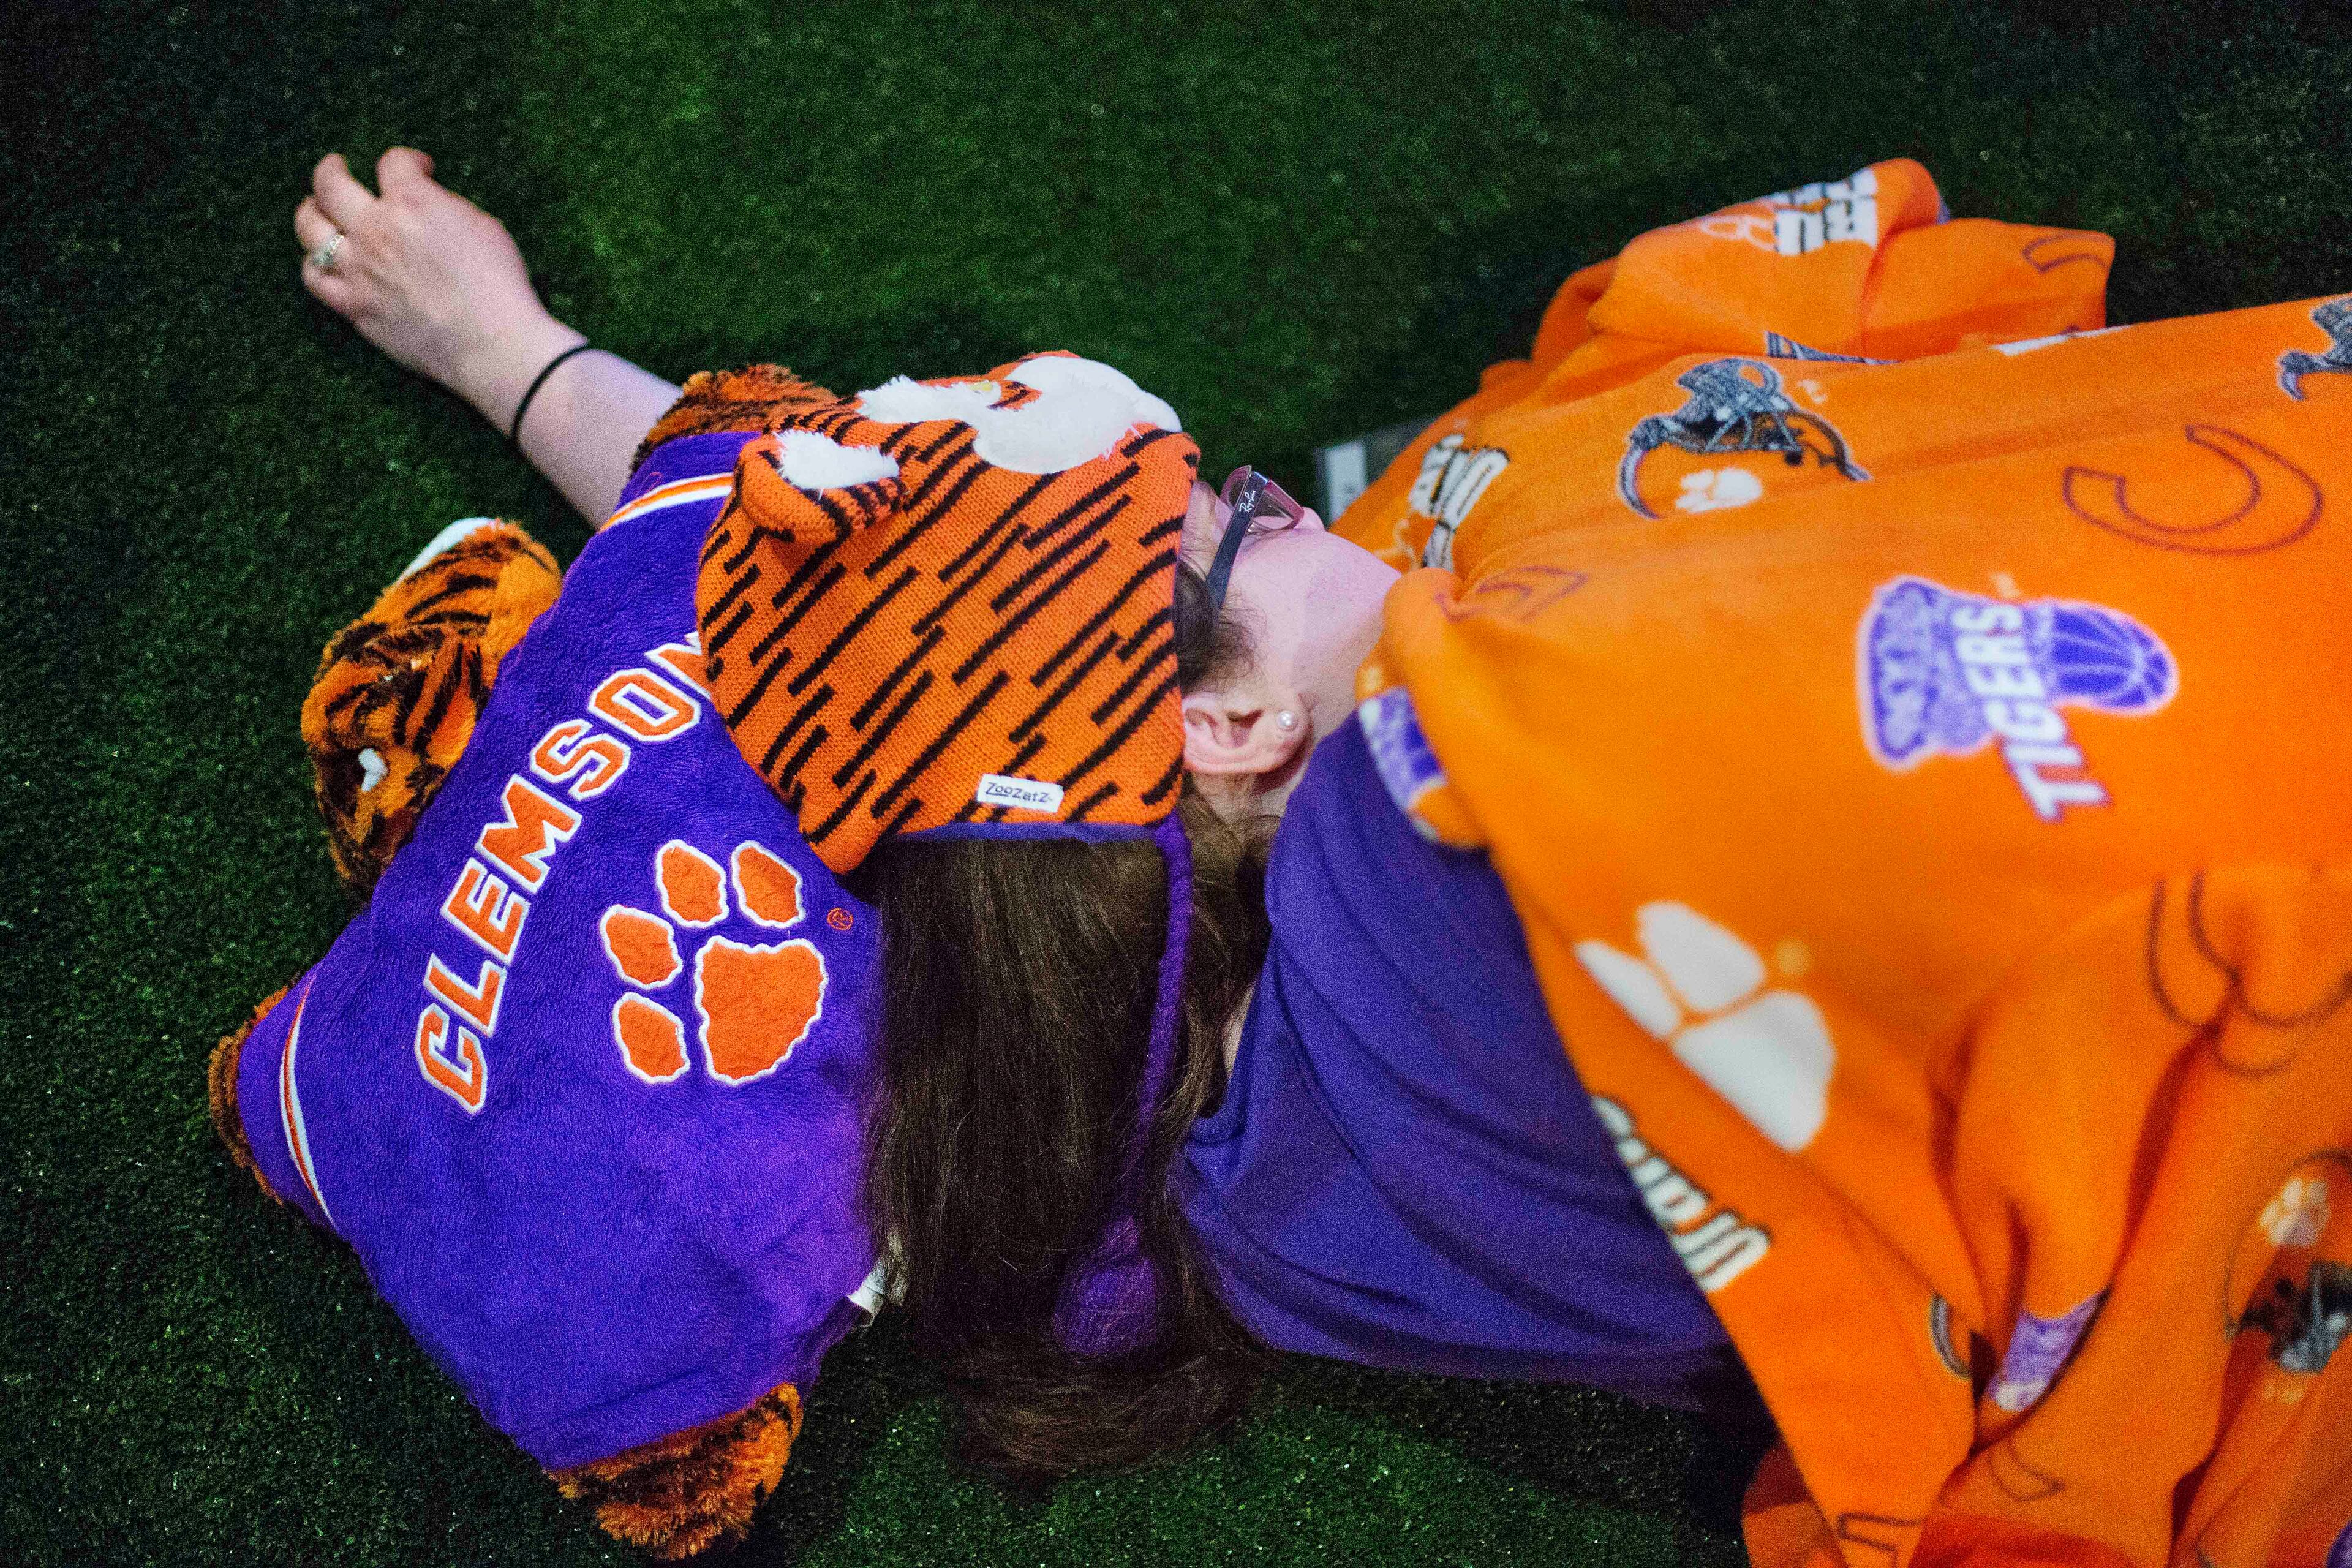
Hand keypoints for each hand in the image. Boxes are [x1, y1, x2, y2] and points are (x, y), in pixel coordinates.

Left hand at [293, 148, 578, 425]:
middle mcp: (375, 229)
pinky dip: (314, 265)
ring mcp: (359, 269)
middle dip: (332, 169)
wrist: (493, 343)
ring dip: (310, 212)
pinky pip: (316, 280)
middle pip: (330, 185)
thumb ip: (445, 206)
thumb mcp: (483, 225)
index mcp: (412, 202)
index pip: (392, 162)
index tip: (420, 168)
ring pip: (310, 229)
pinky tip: (322, 260)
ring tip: (316, 209)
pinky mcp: (356, 306)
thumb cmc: (498, 286)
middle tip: (337, 167)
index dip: (407, 160)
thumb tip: (427, 202)